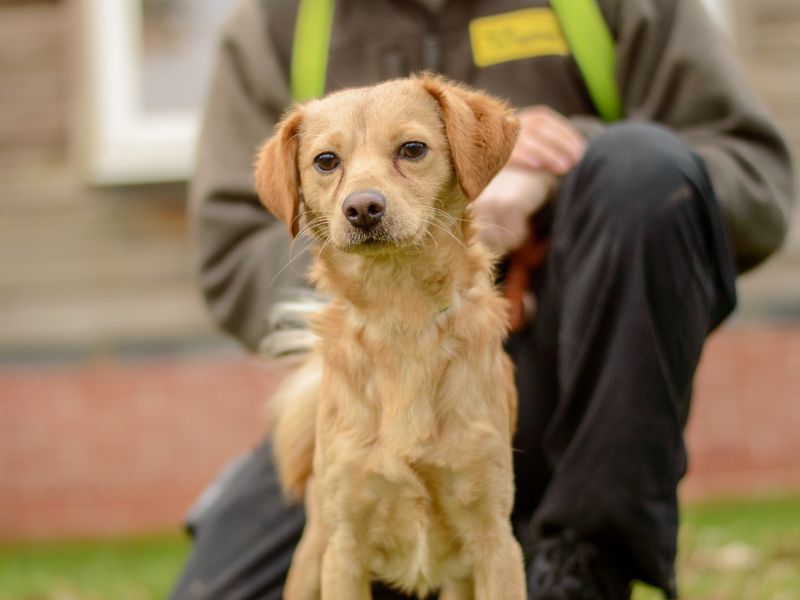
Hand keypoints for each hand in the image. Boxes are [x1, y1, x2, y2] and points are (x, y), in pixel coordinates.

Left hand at [472, 106, 585, 254]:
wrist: (512, 164)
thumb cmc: (507, 200)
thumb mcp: (504, 207)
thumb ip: (508, 214)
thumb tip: (517, 236)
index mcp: (483, 157)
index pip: (500, 151)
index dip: (519, 155)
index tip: (536, 167)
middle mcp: (495, 135)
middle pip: (521, 137)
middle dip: (545, 151)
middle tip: (566, 168)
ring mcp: (514, 123)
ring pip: (535, 126)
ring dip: (558, 143)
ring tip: (577, 160)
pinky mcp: (532, 117)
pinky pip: (547, 120)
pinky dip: (563, 132)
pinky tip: (579, 147)